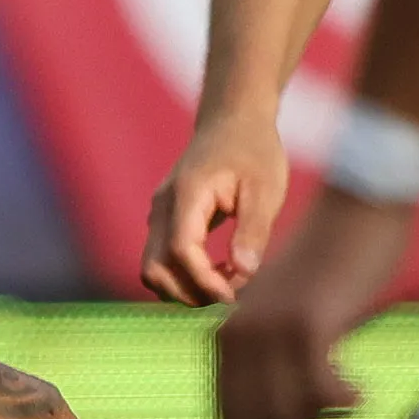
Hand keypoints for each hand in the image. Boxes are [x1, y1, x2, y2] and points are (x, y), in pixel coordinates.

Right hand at [140, 115, 290, 306]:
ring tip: (224, 285)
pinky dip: (183, 277)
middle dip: (189, 293)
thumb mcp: (266, 189)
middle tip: (229, 296)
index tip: (234, 295)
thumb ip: (254, 231)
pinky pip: (161, 260)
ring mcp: (159, 214)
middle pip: (155, 268)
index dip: (204, 281)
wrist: (233, 122)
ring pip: (153, 269)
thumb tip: (244, 273)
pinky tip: (216, 273)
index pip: (182, 250)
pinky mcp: (164, 221)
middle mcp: (164, 206)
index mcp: (188, 193)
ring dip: (184, 289)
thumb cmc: (253, 151)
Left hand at [214, 193, 417, 418]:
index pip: (226, 416)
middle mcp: (240, 335)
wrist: (360, 205)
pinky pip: (322, 393)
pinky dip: (344, 401)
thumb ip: (273, 355)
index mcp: (228, 334)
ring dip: (324, 415)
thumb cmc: (334, 260)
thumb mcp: (288, 311)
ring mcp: (272, 331)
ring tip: (348, 397)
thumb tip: (283, 417)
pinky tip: (360, 391)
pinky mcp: (309, 325)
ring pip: (291, 413)